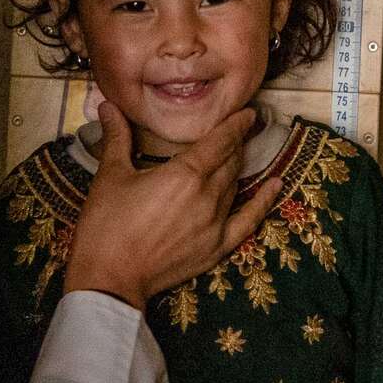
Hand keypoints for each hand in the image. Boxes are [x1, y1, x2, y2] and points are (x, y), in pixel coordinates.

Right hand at [63, 102, 284, 309]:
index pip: (220, 141)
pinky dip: (263, 202)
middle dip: (236, 142)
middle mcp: (208, 195)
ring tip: (240, 151)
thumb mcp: (110, 175)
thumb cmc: (106, 224)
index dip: (236, 124)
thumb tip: (107, 104)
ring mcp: (216, 223)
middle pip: (230, 161)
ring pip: (235, 185)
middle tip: (240, 128)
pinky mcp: (217, 247)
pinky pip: (249, 220)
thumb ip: (117, 137)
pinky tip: (276, 185)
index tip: (248, 112)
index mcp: (185, 173)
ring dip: (239, 166)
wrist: (109, 277)